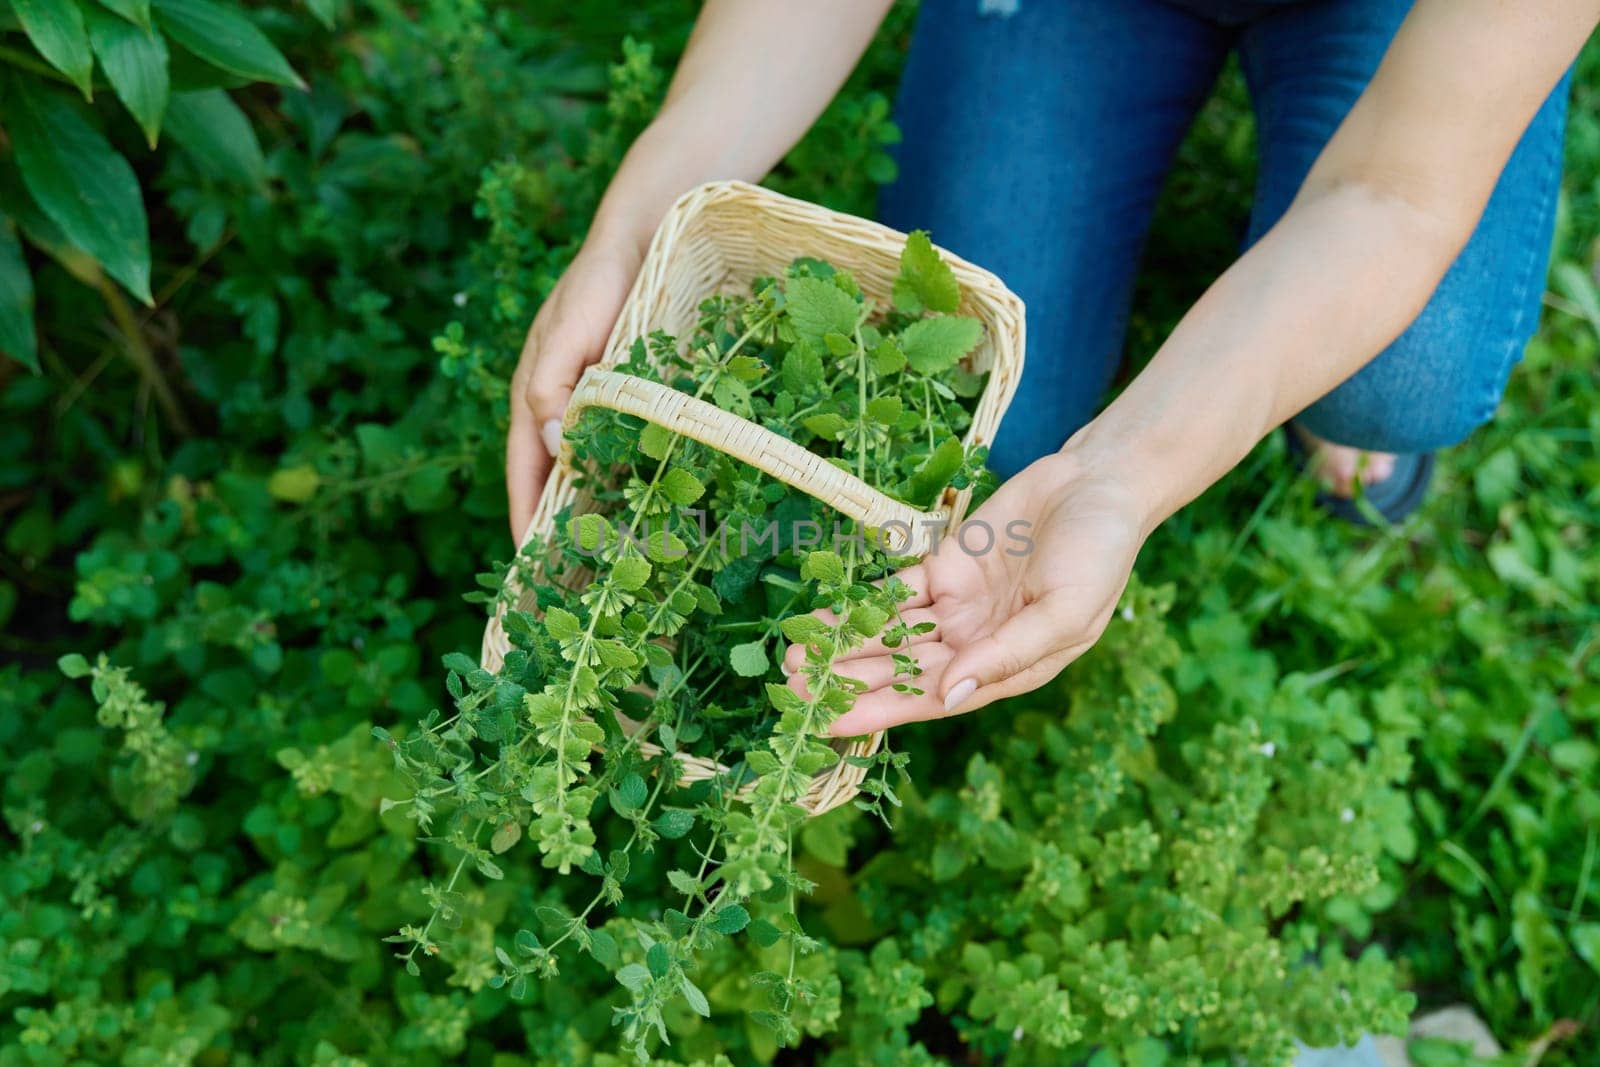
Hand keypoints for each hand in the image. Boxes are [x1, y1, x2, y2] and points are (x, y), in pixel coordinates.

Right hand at [506, 243, 642, 541]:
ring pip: (586, 470)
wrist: (644, 240)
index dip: (526, 517)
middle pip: (553, 480)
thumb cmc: (599, 283)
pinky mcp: (626, 399)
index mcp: (535, 396)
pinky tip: (643, 510)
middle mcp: (560, 407)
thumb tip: (552, 444)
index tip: (529, 567)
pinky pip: (619, 452)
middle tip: (570, 584)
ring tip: (606, 563)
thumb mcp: (567, 332)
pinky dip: (620, 483)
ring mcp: (593, 404)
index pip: (525, 472)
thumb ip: (554, 385)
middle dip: (557, 528)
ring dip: (591, 512)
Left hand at [781, 450, 1151, 735]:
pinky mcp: (945, 566)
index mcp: (1005, 666)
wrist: (1098, 483)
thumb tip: (951, 694)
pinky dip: (859, 604)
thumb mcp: (1064, 611)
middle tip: (789, 691)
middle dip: (848, 681)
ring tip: (792, 657)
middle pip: (900, 671)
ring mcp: (957, 605)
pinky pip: (895, 591)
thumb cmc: (1100, 553)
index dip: (881, 712)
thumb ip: (1007, 654)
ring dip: (844, 646)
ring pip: (890, 634)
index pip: (932, 699)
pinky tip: (821, 615)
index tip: (830, 722)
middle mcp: (974, 644)